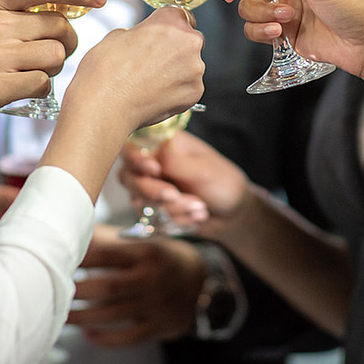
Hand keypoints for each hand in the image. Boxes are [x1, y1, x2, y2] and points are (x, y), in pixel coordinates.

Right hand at [0, 0, 101, 130]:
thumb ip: (9, 6)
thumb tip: (60, 1)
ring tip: (35, 70)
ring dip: (54, 67)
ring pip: (55, 56)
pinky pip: (41, 84)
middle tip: (58, 49)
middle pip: (58, 25)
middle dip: (67, 40)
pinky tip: (24, 87)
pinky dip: (40, 88)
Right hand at [63, 7, 204, 132]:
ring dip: (177, 71)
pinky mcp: (195, 92)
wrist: (104, 106)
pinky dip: (177, 91)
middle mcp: (189, 41)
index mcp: (170, 20)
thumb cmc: (105, 70)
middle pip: (190, 41)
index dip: (170, 27)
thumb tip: (143, 39)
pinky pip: (189, 87)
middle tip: (153, 62)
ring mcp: (195, 68)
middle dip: (176, 49)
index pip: (182, 16)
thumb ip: (139, 32)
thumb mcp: (116, 36)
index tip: (162, 36)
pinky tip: (155, 95)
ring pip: (191, 66)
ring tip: (150, 82)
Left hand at [68, 225, 204, 345]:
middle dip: (77, 291)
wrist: (203, 283)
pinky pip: (128, 337)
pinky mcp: (158, 326)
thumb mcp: (145, 243)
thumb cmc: (162, 258)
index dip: (80, 258)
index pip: (107, 255)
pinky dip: (106, 339)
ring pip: (112, 315)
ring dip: (81, 317)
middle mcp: (152, 279)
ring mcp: (155, 305)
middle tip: (51, 290)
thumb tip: (72, 229)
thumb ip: (110, 241)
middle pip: (107, 287)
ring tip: (60, 315)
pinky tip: (87, 334)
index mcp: (147, 253)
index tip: (56, 259)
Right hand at [119, 130, 249, 238]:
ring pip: (139, 200)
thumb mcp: (204, 170)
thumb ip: (177, 162)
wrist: (233, 214)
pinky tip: (195, 215)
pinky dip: (174, 220)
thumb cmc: (223, 183)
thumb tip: (157, 152)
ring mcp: (151, 186)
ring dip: (172, 208)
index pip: (134, 146)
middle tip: (174, 195)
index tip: (154, 169)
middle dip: (153, 191)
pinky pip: (150, 218)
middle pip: (130, 177)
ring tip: (199, 207)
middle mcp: (153, 163)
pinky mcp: (153, 208)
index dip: (137, 159)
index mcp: (164, 144)